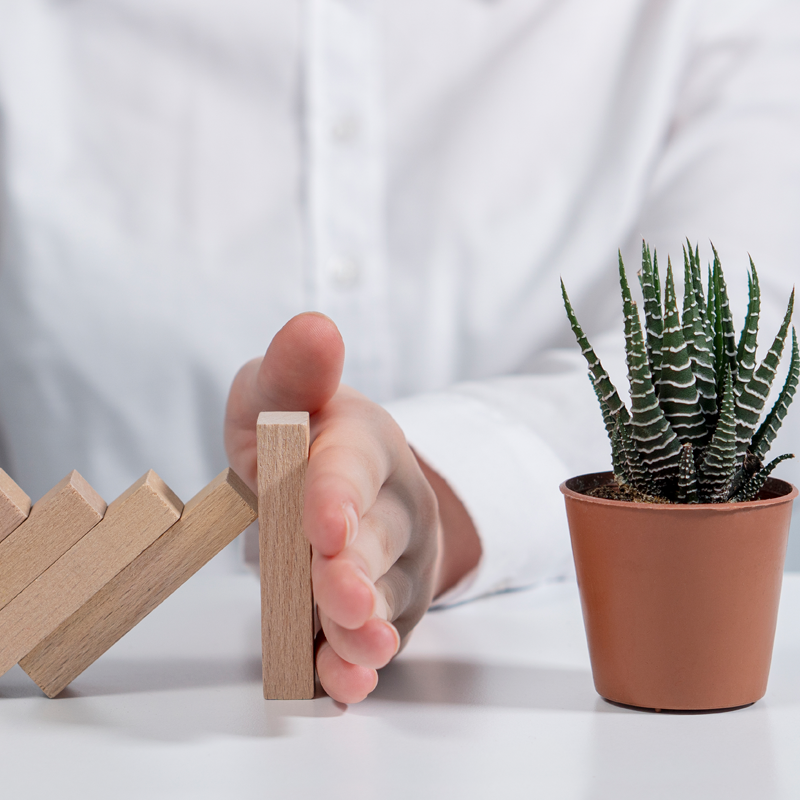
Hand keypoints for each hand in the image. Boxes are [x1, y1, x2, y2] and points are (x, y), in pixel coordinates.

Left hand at [224, 313, 480, 702]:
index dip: (338, 492)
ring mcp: (398, 559)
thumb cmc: (298, 436)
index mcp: (364, 442)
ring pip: (384, 596)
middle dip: (353, 570)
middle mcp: (393, 502)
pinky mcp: (390, 604)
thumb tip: (313, 328)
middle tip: (339, 598)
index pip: (354, 466)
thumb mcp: (280, 395)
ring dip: (363, 628)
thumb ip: (293, 371)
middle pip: (375, 539)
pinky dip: (358, 664)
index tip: (323, 522)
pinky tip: (343, 682)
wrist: (339, 481)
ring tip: (353, 652)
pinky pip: (378, 637)